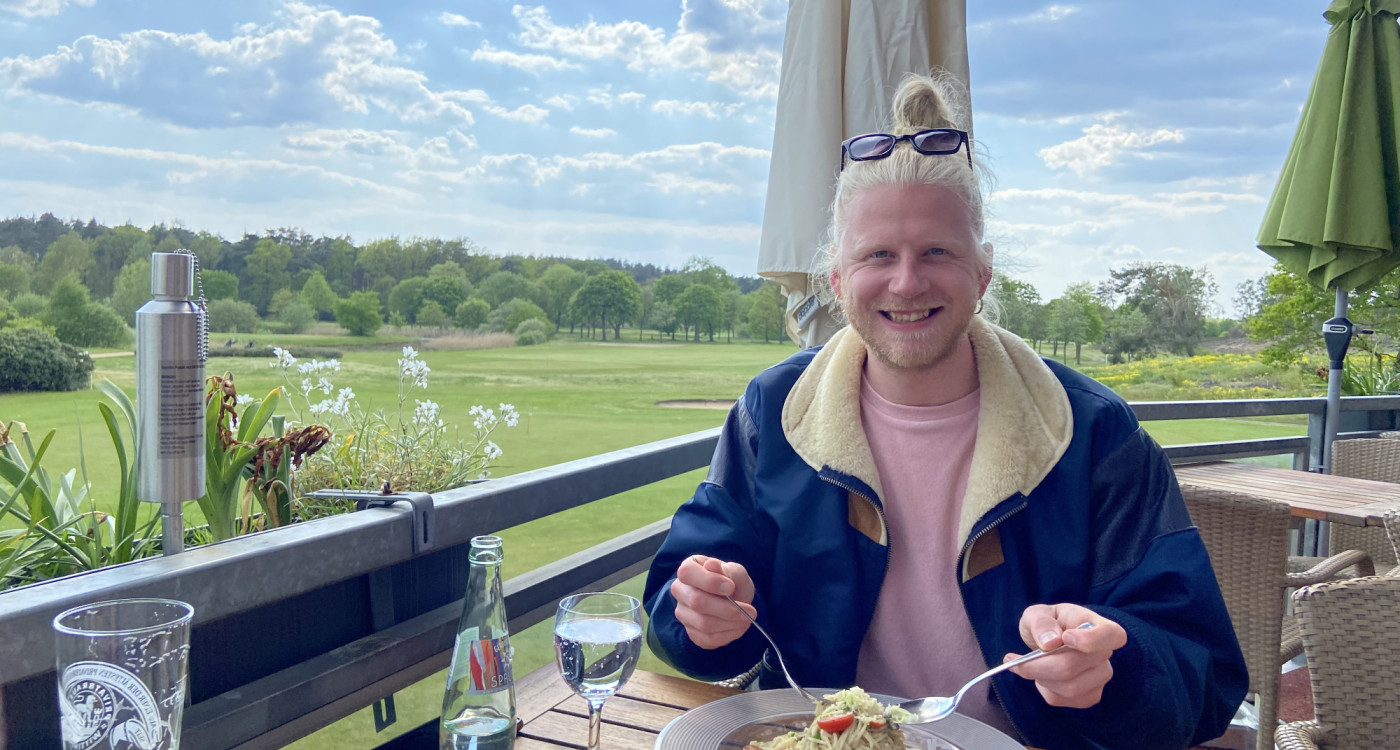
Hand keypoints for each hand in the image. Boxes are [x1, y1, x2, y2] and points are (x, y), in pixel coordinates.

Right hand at [669, 554, 755, 649]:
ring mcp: (683, 614)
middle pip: (696, 602)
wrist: (734, 599)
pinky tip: (740, 627)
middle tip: (751, 611)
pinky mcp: (691, 633)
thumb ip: (725, 570)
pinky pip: (708, 639)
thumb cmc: (732, 581)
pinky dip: (728, 635)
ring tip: (748, 619)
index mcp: (687, 569)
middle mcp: (680, 591)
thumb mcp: (734, 571)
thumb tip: (712, 565)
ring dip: (731, 623)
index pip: (687, 574)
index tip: (731, 587)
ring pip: (704, 624)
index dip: (709, 581)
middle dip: (727, 608)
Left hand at [1005, 603, 1127, 708]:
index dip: (1091, 640)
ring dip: (1038, 678)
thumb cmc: (1047, 623)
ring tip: (1030, 665)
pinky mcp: (1089, 695)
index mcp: (1098, 625)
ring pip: (1067, 687)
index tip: (1065, 638)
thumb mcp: (1037, 614)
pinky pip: (1061, 699)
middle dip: (1036, 665)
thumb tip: (1050, 642)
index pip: (1113, 635)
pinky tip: (1041, 676)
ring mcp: (1100, 676)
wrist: (1049, 641)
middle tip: (1011, 659)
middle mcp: (1105, 653)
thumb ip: (1041, 622)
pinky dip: (1043, 689)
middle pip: (1072, 666)